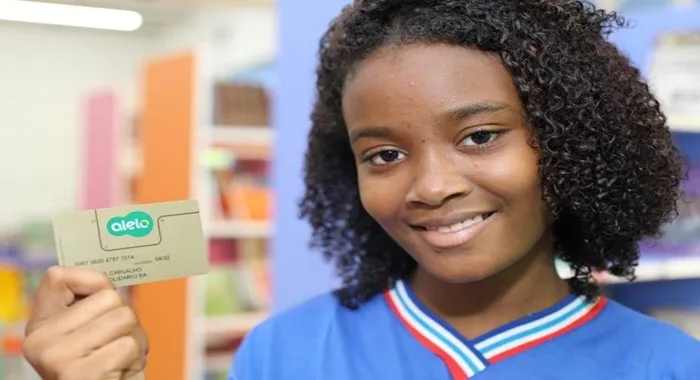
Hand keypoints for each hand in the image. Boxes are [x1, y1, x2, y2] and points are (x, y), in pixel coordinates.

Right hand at [23, 266, 148, 379]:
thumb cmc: (102, 368)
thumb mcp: (86, 334)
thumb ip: (88, 306)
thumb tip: (102, 280)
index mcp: (39, 327)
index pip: (59, 276)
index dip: (94, 282)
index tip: (103, 301)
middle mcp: (40, 341)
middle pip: (110, 298)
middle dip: (127, 322)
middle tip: (118, 345)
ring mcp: (57, 357)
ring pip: (124, 318)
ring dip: (135, 341)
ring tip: (119, 360)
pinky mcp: (80, 374)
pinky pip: (128, 346)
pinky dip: (133, 360)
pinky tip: (118, 373)